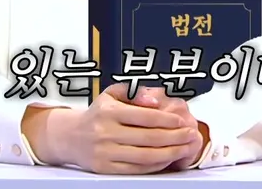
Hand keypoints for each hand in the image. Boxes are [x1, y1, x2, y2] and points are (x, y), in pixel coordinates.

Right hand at [27, 83, 200, 173]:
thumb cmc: (97, 114)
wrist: (71, 136)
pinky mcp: (106, 168)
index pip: (144, 116)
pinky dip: (155, 165)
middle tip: (190, 134)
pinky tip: (167, 159)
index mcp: (109, 111)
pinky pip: (137, 170)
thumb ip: (135, 92)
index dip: (167, 119)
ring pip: (145, 156)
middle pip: (149, 138)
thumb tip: (155, 99)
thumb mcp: (112, 94)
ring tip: (185, 148)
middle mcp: (105, 132)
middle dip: (175, 137)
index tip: (181, 120)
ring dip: (170, 153)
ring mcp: (105, 152)